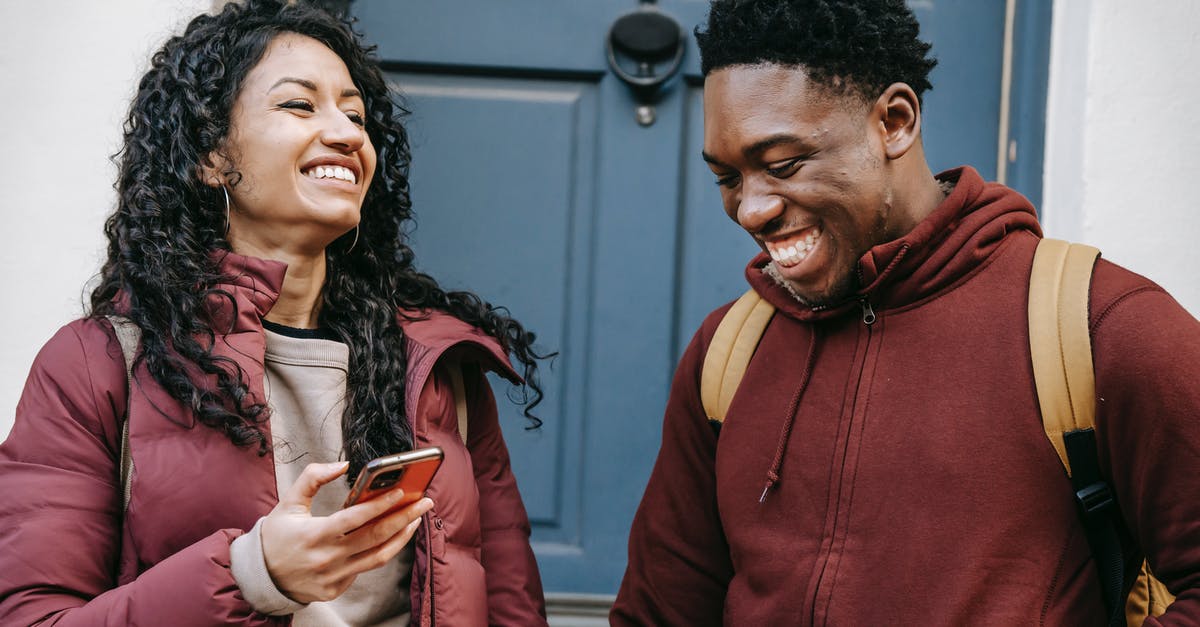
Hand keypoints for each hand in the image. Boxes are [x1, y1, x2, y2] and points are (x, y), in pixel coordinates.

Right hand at [260, 461, 434, 603]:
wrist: (261, 577)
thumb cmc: (277, 536)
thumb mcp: (288, 502)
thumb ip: (312, 478)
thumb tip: (342, 465)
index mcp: (315, 535)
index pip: (355, 519)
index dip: (380, 505)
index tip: (401, 492)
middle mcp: (327, 558)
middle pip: (376, 537)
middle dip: (405, 517)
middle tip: (425, 502)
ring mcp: (333, 577)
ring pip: (378, 557)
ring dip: (402, 537)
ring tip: (415, 518)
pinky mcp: (336, 590)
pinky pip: (364, 569)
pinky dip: (379, 551)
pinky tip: (390, 536)